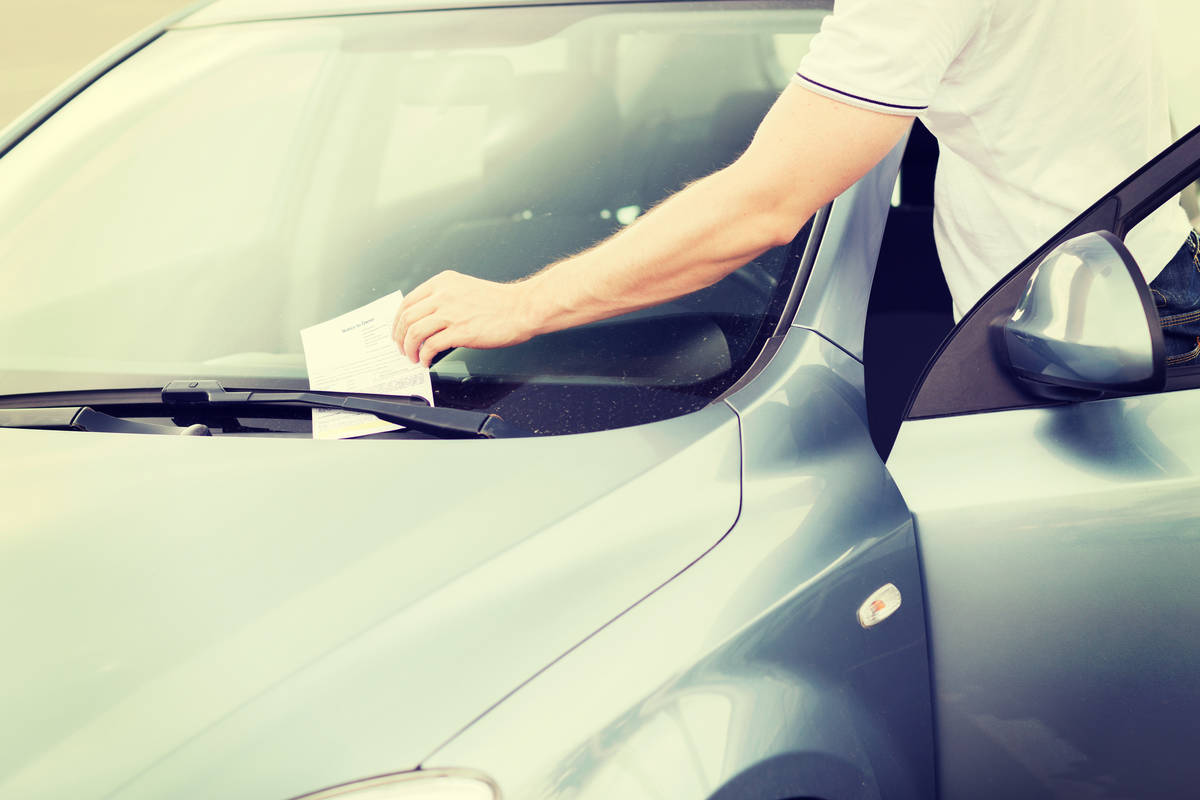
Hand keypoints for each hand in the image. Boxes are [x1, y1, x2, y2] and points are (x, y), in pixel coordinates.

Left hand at [392, 270, 537, 366]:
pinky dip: (425, 356)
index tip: (398, 332)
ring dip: (409, 349)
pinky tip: (427, 361)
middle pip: (407, 317)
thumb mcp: (465, 289)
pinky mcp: (460, 331)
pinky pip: (431, 346)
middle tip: (402, 349)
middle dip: (399, 337)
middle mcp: (443, 295)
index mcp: (443, 282)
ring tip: (413, 358)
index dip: (398, 321)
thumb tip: (426, 320)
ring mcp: (451, 313)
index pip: (408, 301)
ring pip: (415, 332)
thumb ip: (444, 298)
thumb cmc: (499, 302)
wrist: (522, 308)